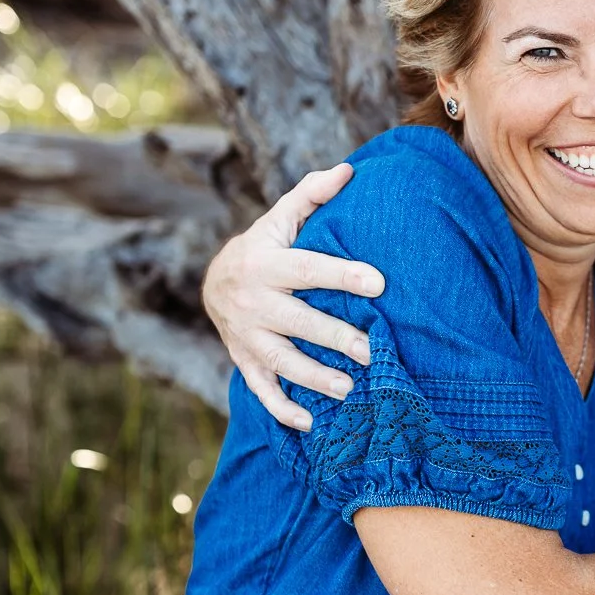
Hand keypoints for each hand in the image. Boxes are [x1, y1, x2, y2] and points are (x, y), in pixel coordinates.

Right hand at [201, 164, 384, 430]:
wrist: (214, 283)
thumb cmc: (264, 247)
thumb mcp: (280, 218)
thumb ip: (311, 195)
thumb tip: (348, 171)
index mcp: (265, 264)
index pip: (308, 270)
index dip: (343, 276)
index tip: (379, 284)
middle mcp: (252, 302)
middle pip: (298, 323)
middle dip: (335, 338)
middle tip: (373, 351)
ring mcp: (245, 336)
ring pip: (280, 361)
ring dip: (314, 377)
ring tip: (350, 388)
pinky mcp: (243, 362)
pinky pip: (261, 389)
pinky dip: (282, 409)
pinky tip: (311, 423)